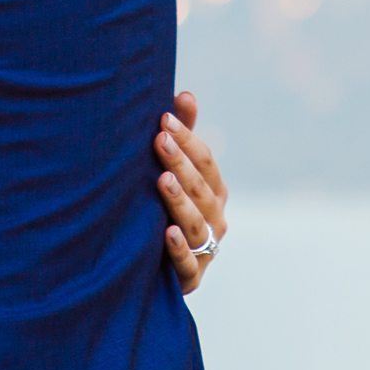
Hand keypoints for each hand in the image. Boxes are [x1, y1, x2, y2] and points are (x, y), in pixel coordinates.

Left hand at [154, 91, 228, 291]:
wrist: (154, 268)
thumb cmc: (165, 209)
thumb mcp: (175, 172)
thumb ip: (183, 136)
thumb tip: (185, 93)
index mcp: (214, 191)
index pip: (206, 161)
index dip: (187, 140)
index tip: (164, 119)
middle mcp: (215, 218)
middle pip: (201, 188)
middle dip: (181, 163)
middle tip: (159, 140)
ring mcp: (206, 248)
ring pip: (196, 222)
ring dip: (180, 200)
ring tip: (162, 180)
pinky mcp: (190, 276)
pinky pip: (188, 264)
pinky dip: (179, 249)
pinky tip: (167, 233)